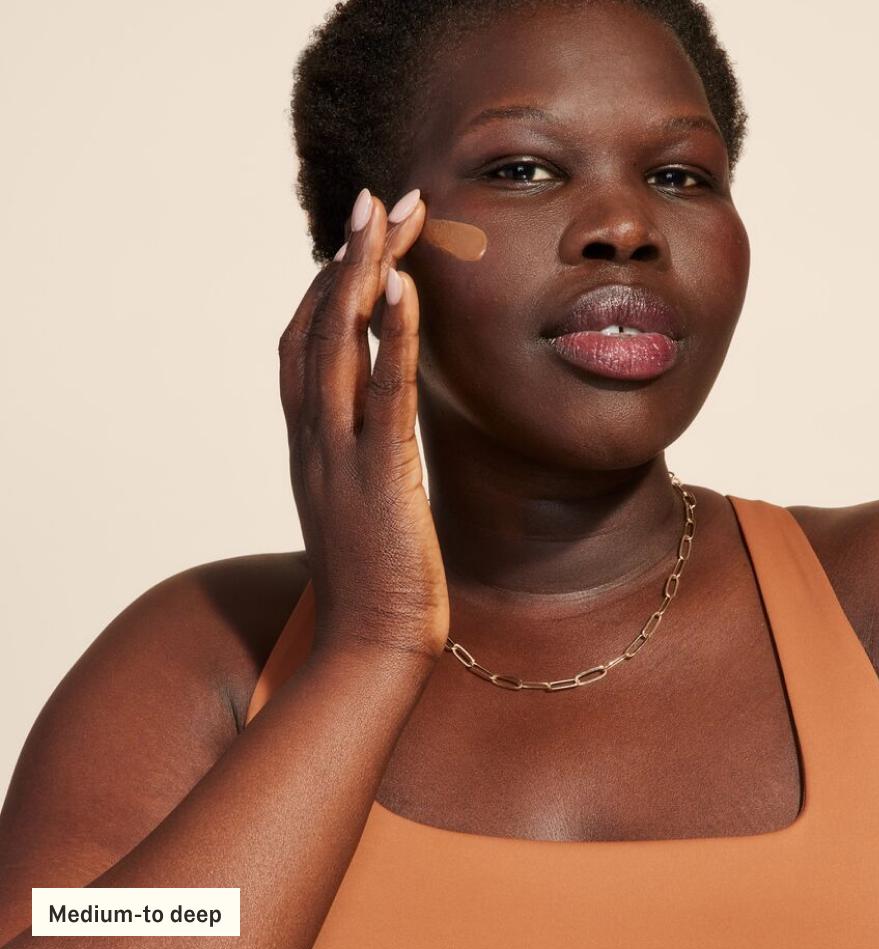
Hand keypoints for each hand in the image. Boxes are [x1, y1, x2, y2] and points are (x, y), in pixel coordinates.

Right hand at [278, 188, 448, 661]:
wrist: (370, 654)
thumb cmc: (376, 586)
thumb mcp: (364, 507)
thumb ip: (366, 459)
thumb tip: (387, 427)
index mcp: (313, 447)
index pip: (308, 347)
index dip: (329, 287)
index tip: (363, 242)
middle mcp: (315, 442)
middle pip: (317, 328)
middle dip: (347, 259)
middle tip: (380, 199)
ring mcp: (340, 459)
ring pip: (338, 347)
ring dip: (362, 274)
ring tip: (387, 214)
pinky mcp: (378, 480)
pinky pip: (381, 397)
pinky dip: (391, 340)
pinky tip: (405, 290)